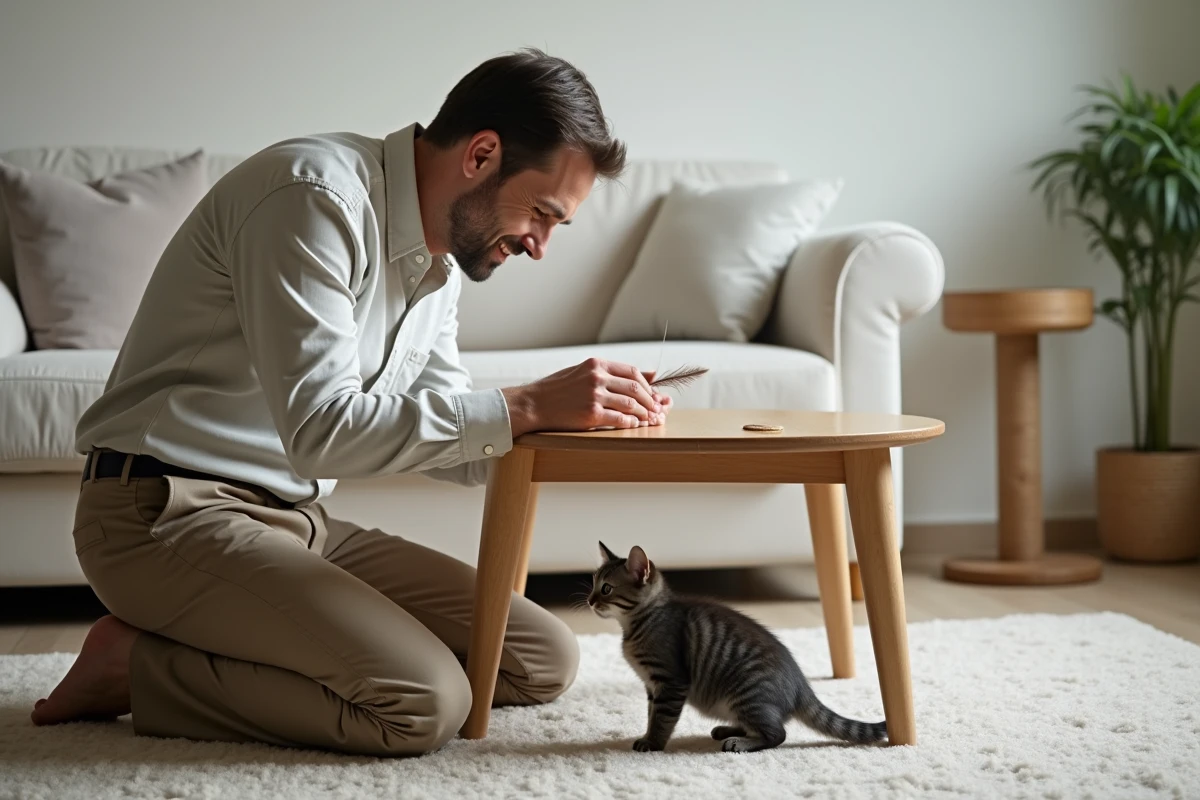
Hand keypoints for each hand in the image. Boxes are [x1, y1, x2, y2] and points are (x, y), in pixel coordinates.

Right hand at [502, 358, 671, 436]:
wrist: (533, 404)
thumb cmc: (557, 389)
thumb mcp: (583, 372)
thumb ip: (612, 373)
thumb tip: (650, 374)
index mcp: (596, 364)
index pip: (632, 372)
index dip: (647, 385)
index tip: (652, 395)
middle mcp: (596, 377)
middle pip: (635, 388)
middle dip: (650, 400)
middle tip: (657, 410)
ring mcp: (594, 395)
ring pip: (630, 404)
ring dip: (644, 413)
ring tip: (649, 419)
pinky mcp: (590, 414)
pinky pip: (619, 418)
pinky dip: (631, 422)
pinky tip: (634, 425)